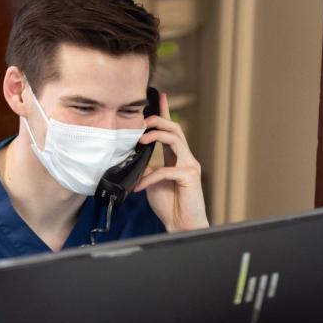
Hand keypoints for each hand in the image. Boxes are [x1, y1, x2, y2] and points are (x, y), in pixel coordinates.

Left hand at [134, 93, 208, 231]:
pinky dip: (150, 177)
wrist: (182, 225)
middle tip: (140, 121)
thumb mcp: (152, 182)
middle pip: (175, 129)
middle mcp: (186, 158)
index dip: (165, 112)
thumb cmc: (169, 205)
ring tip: (139, 141)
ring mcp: (190, 165)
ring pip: (175, 140)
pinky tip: (140, 186)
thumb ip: (146, 168)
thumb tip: (132, 158)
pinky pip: (167, 169)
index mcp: (176, 157)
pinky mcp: (190, 177)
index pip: (170, 130)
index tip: (158, 96)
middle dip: (158, 119)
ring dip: (155, 136)